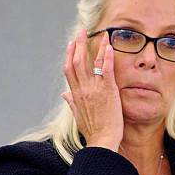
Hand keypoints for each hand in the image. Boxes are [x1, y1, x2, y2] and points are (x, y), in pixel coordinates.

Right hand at [61, 29, 123, 151]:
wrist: (102, 142)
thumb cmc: (93, 132)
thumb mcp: (78, 116)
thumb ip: (71, 103)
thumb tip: (64, 95)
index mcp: (75, 95)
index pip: (69, 70)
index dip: (69, 55)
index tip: (71, 45)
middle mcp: (82, 90)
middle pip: (77, 62)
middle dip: (78, 45)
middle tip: (81, 31)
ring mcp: (95, 90)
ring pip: (91, 63)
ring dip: (94, 46)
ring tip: (98, 34)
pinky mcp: (108, 92)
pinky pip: (106, 70)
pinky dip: (107, 57)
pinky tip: (109, 46)